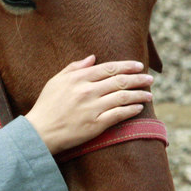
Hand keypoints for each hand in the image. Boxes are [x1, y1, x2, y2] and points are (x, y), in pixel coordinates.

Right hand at [24, 55, 153, 154]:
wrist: (40, 132)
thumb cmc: (46, 106)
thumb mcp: (55, 82)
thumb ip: (73, 68)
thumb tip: (92, 57)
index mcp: (78, 78)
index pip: (108, 68)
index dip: (127, 66)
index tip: (139, 66)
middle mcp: (87, 91)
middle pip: (120, 81)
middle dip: (138, 79)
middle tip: (149, 79)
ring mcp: (92, 108)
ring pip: (123, 97)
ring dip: (139, 94)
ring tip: (149, 94)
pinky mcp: (96, 124)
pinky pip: (119, 114)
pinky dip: (131, 110)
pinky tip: (139, 108)